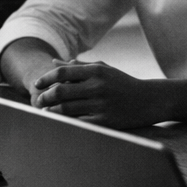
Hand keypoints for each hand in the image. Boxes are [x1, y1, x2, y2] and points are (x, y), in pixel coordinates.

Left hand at [33, 60, 161, 128]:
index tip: (37, 84)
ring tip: (45, 112)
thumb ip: (79, 66)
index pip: (63, 72)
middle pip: (61, 91)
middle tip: (39, 100)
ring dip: (51, 111)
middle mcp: (98, 86)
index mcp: (97, 71)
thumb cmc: (122, 83)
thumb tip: (54, 63)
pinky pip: (79, 123)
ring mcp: (102, 105)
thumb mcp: (104, 69)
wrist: (149, 100)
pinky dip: (66, 123)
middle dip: (45, 96)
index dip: (46, 78)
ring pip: (66, 109)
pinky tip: (60, 122)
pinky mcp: (106, 121)